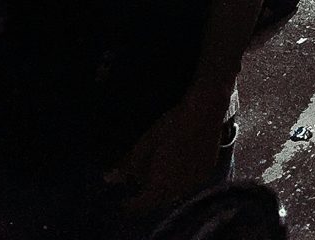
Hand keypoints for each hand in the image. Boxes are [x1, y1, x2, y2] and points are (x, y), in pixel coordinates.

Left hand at [106, 85, 229, 212]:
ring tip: (159, 172)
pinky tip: (177, 164)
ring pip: (174, 193)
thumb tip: (108, 179)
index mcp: (161, 184)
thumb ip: (129, 164)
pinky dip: (179, 180)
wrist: (205, 110)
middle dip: (148, 195)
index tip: (124, 202)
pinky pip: (188, 184)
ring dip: (164, 188)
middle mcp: (178, 189)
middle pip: (159, 200)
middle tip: (141, 184)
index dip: (131, 205)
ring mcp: (194, 181)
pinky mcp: (206, 172)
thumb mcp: (146, 143)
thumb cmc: (172, 125)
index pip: (142, 205)